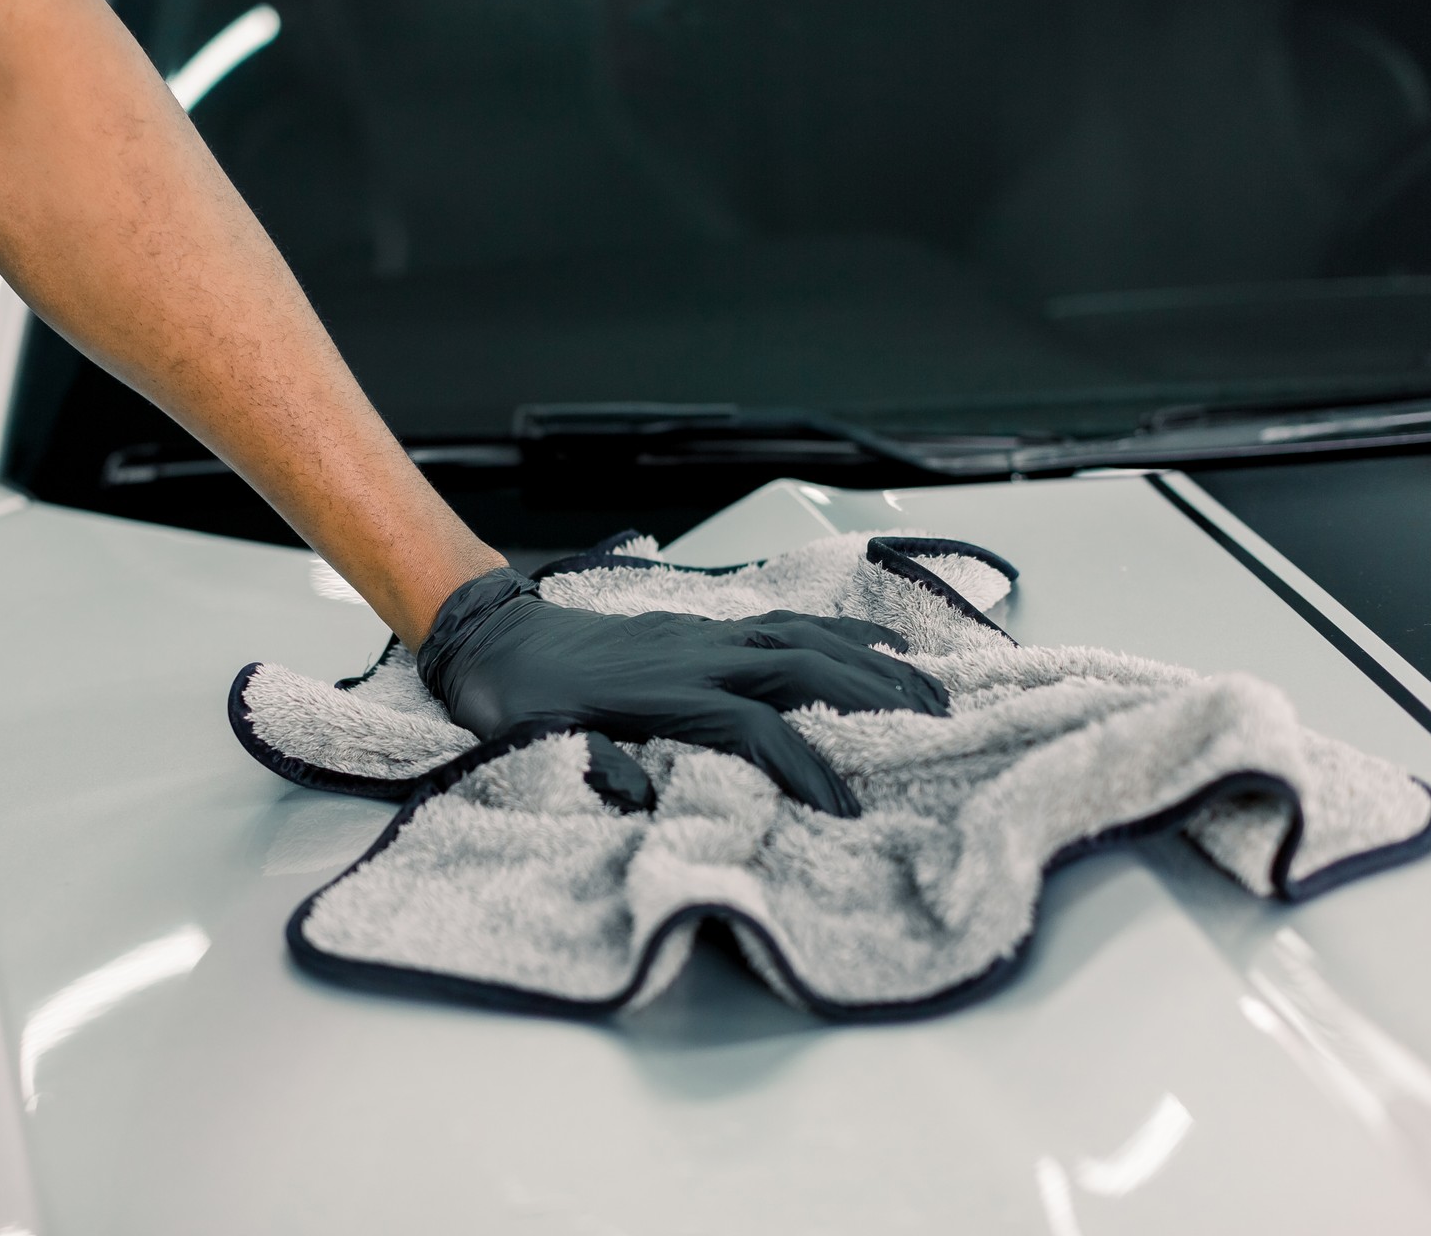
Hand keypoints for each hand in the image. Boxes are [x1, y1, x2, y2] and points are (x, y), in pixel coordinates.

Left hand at [415, 568, 949, 815]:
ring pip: (806, 639)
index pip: (755, 731)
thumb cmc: (516, 700)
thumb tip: (640, 795)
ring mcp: (705, 634)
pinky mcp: (704, 626)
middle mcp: (698, 655)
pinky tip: (876, 641)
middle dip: (874, 699)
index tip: (846, 809)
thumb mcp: (537, 745)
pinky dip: (838, 628)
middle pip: (804, 670)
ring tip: (930, 690)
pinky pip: (786, 621)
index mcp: (665, 693)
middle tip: (936, 729)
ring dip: (872, 662)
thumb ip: (594, 767)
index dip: (803, 769)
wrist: (494, 639)